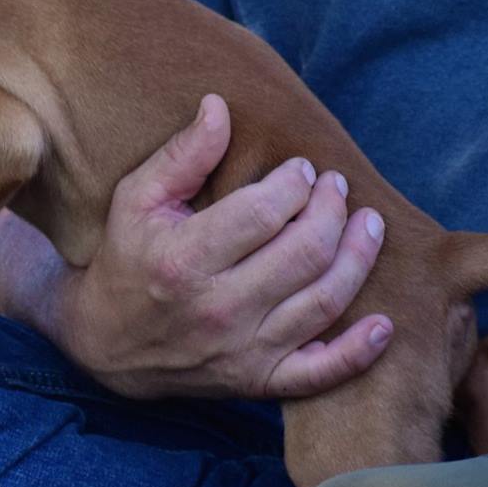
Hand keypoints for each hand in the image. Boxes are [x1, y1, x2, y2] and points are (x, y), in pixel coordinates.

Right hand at [5, 94, 391, 399]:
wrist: (103, 344)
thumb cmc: (127, 260)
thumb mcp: (136, 200)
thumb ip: (182, 155)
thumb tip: (220, 105)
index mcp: (184, 259)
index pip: (265, 211)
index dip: (295, 183)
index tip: (300, 170)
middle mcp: (217, 309)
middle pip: (305, 251)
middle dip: (332, 210)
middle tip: (336, 188)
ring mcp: (242, 350)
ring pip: (324, 300)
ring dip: (358, 257)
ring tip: (369, 224)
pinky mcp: (257, 381)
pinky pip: (321, 373)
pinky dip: (359, 351)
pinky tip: (384, 322)